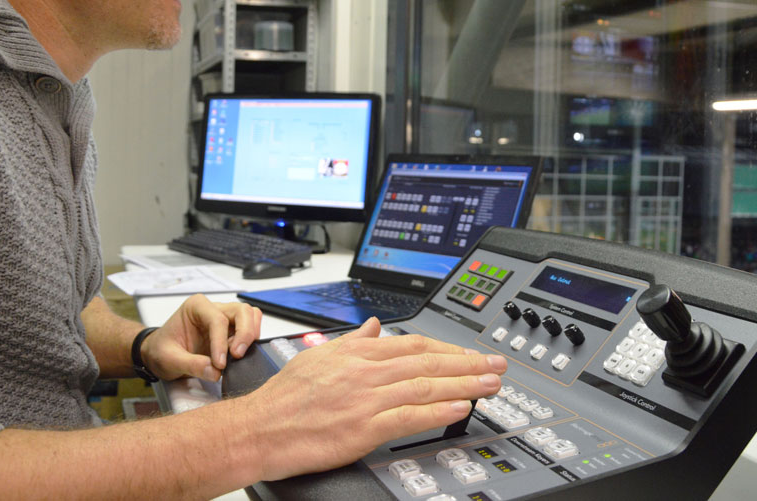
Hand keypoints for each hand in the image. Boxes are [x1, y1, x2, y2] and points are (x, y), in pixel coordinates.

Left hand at [143, 294, 261, 381]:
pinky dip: (249, 342)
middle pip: (241, 311)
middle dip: (244, 333)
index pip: (217, 320)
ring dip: (249, 335)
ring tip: (237, 355)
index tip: (220, 364)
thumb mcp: (168, 359)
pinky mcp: (231, 331)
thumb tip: (215, 372)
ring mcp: (225, 318)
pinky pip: (250, 329)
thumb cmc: (161, 350)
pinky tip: (237, 356)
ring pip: (250, 316)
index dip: (221, 342)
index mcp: (196, 307)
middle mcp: (213, 308)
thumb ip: (191, 364)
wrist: (158, 354)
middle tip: (237, 355)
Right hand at [240, 317, 506, 480]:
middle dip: (467, 363)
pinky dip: (438, 411)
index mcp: (357, 354)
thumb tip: (373, 327)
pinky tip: (460, 408)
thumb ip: (353, 342)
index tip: (469, 352)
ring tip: (489, 385)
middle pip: (428, 362)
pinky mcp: (364, 428)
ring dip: (463, 384)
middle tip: (496, 365)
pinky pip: (410, 416)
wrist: (260, 428)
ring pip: (425, 385)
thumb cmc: (285, 398)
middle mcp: (366, 372)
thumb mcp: (319, 355)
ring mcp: (367, 399)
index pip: (413, 344)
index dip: (447, 347)